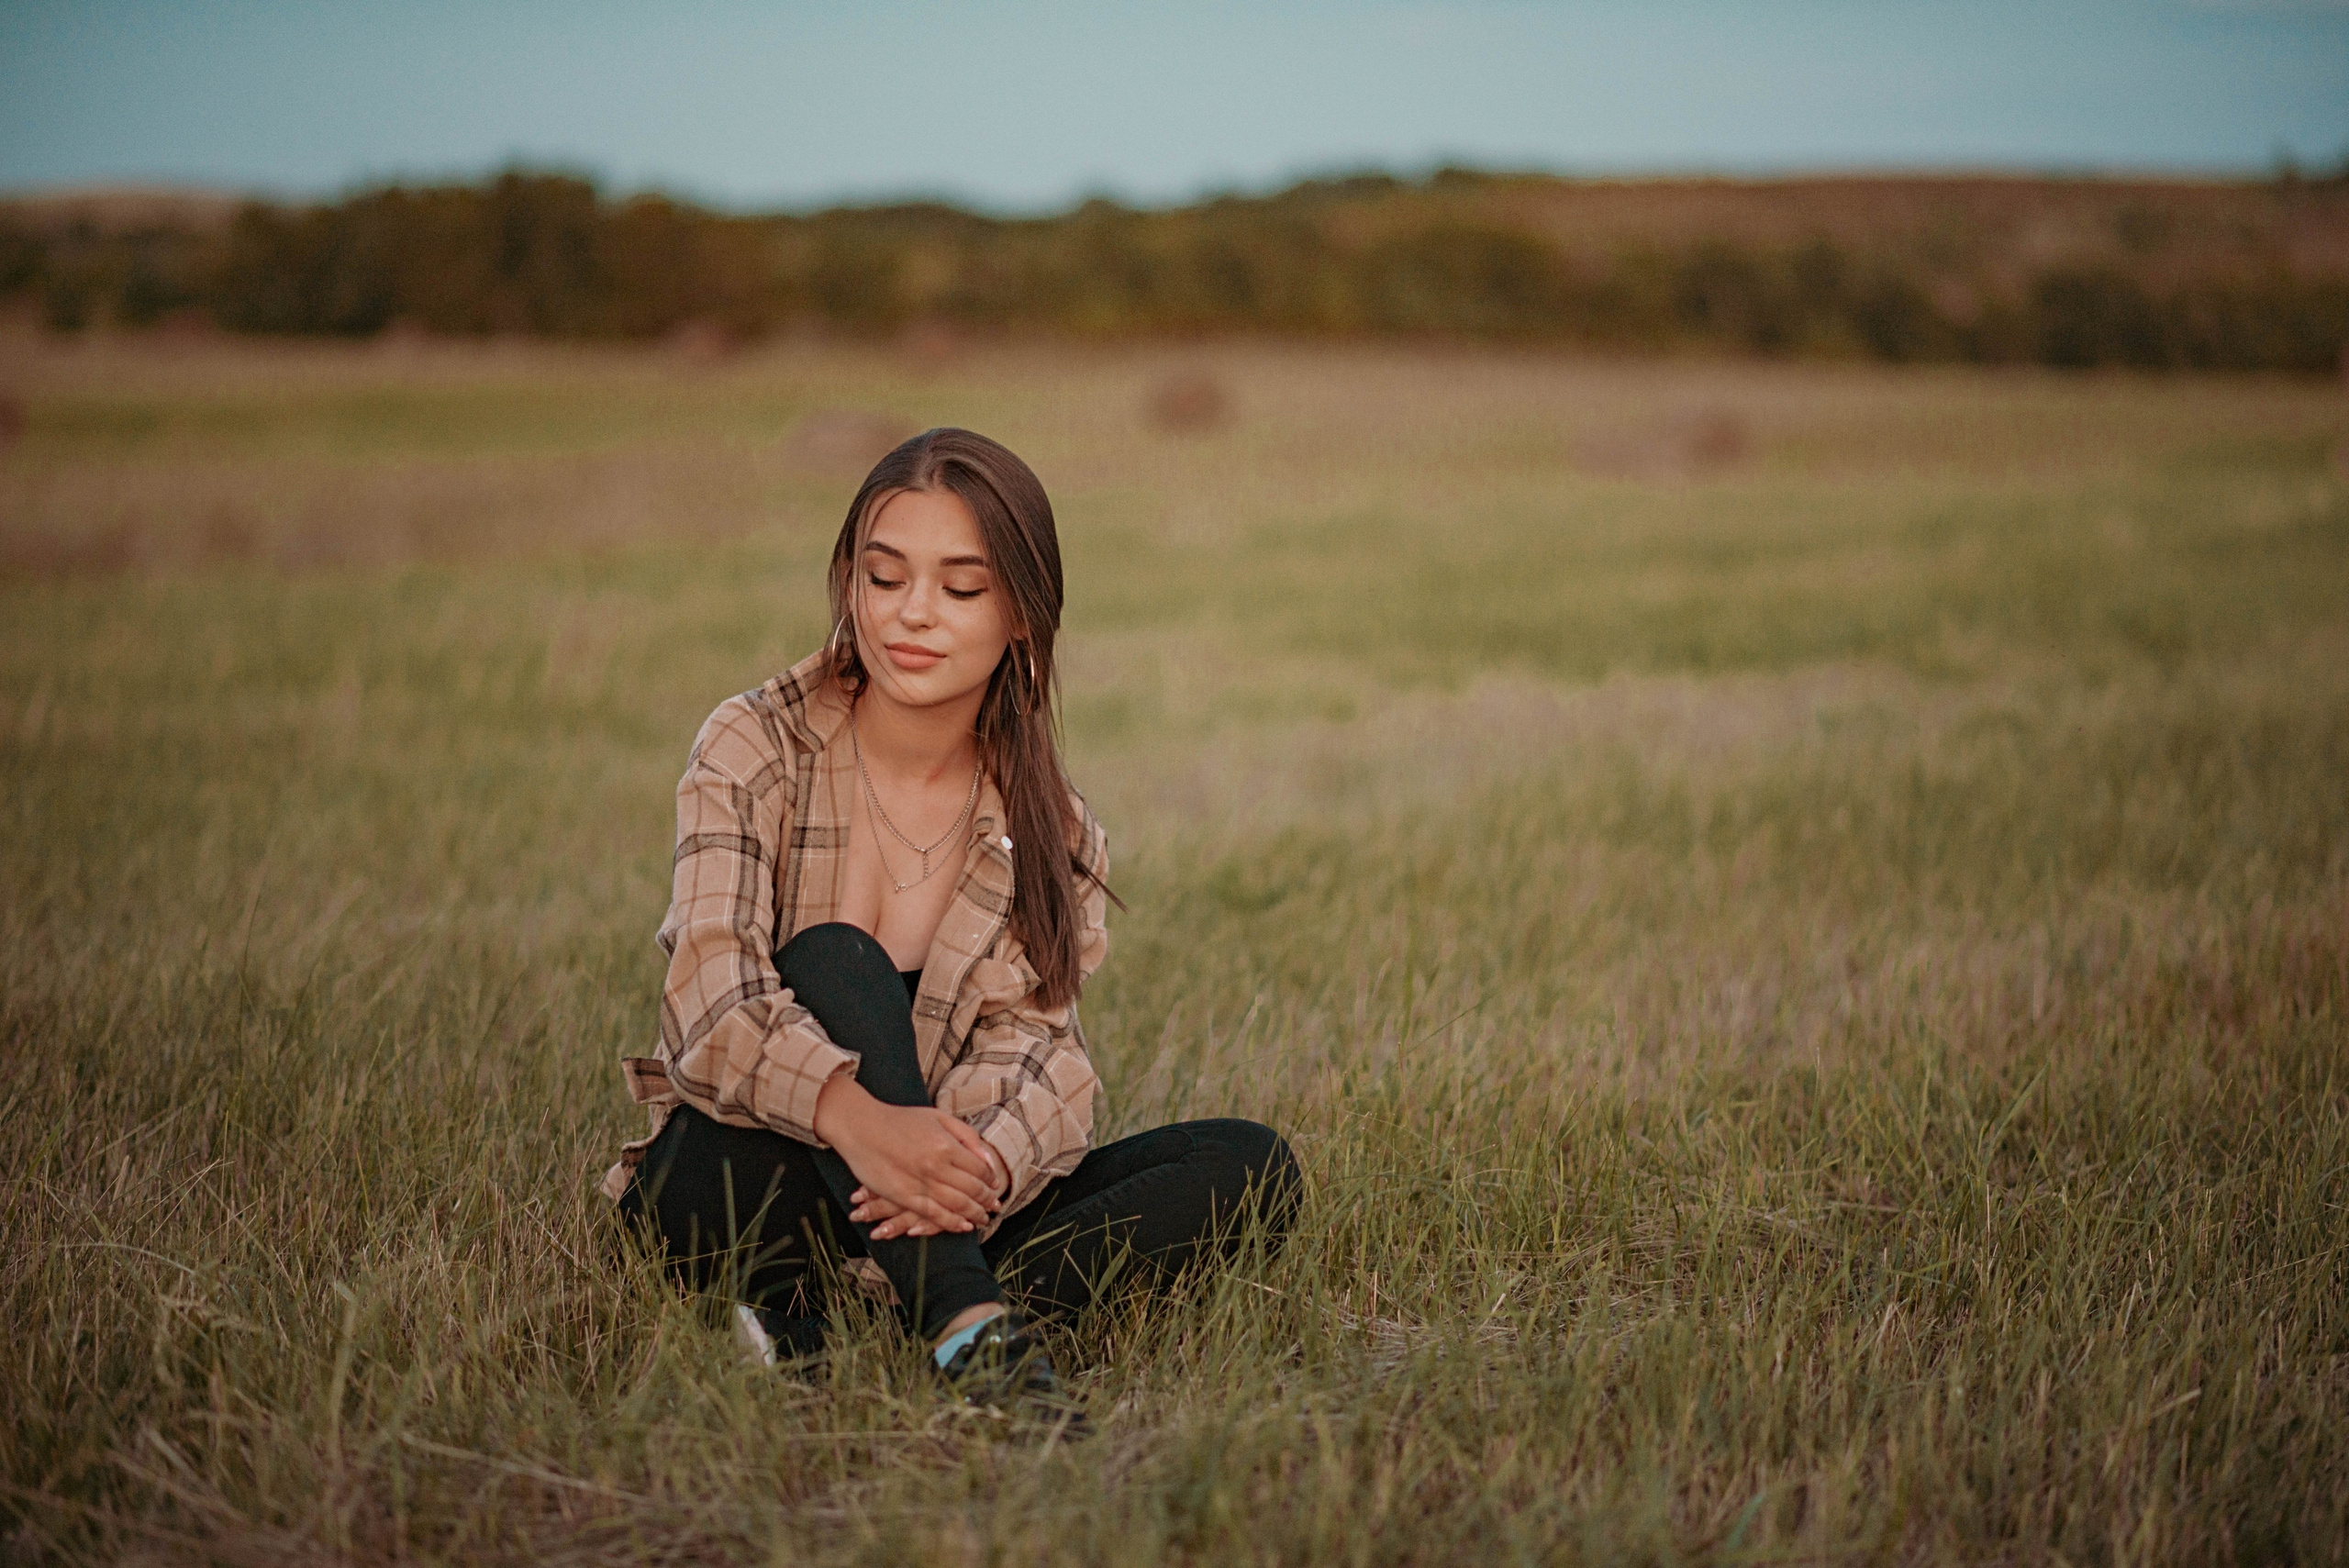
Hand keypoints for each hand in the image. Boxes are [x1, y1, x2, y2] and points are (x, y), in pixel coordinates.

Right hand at [814, 1077, 1001, 1233]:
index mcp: (946, 1145)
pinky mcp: (904, 1196)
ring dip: (975, 1214)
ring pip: (957, 1205)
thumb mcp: (938, 1118)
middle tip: (996, 1207)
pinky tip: (963, 1226)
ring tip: (984, 1219)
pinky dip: (951, 1223)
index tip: (995, 1185)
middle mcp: (936, 1165)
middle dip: (988, 1200)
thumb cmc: (901, 1119)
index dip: (991, 1180)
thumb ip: (966, 1136)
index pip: (980, 1169)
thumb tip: (987, 1158)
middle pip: (973, 1189)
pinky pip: (934, 1214)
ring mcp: (920, 1183)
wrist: (861, 1126)